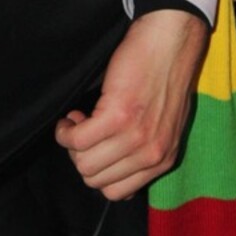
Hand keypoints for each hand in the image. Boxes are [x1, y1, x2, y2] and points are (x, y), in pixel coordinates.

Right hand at [55, 8, 209, 198]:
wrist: (170, 43)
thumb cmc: (164, 77)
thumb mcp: (165, 126)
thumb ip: (146, 152)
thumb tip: (117, 173)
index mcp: (163, 160)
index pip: (116, 192)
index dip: (97, 171)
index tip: (95, 149)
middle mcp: (151, 154)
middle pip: (95, 180)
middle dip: (81, 157)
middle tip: (84, 131)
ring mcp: (135, 137)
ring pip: (83, 162)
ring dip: (71, 143)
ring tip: (78, 121)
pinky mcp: (118, 116)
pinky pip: (77, 140)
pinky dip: (66, 131)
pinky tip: (73, 116)